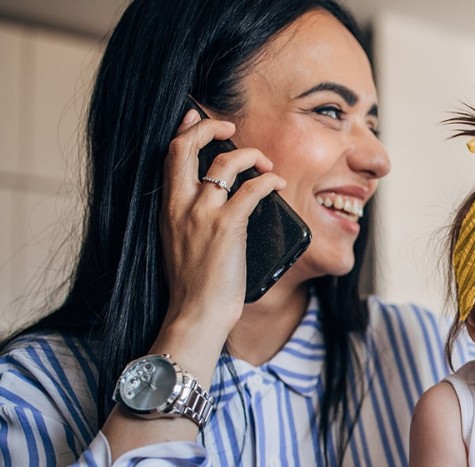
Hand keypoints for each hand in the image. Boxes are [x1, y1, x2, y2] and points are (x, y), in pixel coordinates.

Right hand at [159, 108, 284, 350]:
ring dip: (251, 156)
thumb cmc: (195, 285)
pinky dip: (269, 179)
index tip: (194, 117)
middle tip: (230, 128)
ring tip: (266, 164)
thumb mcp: (180, 243)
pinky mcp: (228, 226)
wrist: (196, 313)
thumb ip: (189, 219)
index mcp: (167, 209)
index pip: (169, 157)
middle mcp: (181, 205)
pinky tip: (277, 182)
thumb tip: (213, 202)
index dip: (183, 130)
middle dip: (209, 128)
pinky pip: (253, 188)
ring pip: (226, 163)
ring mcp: (203, 214)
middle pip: (186, 147)